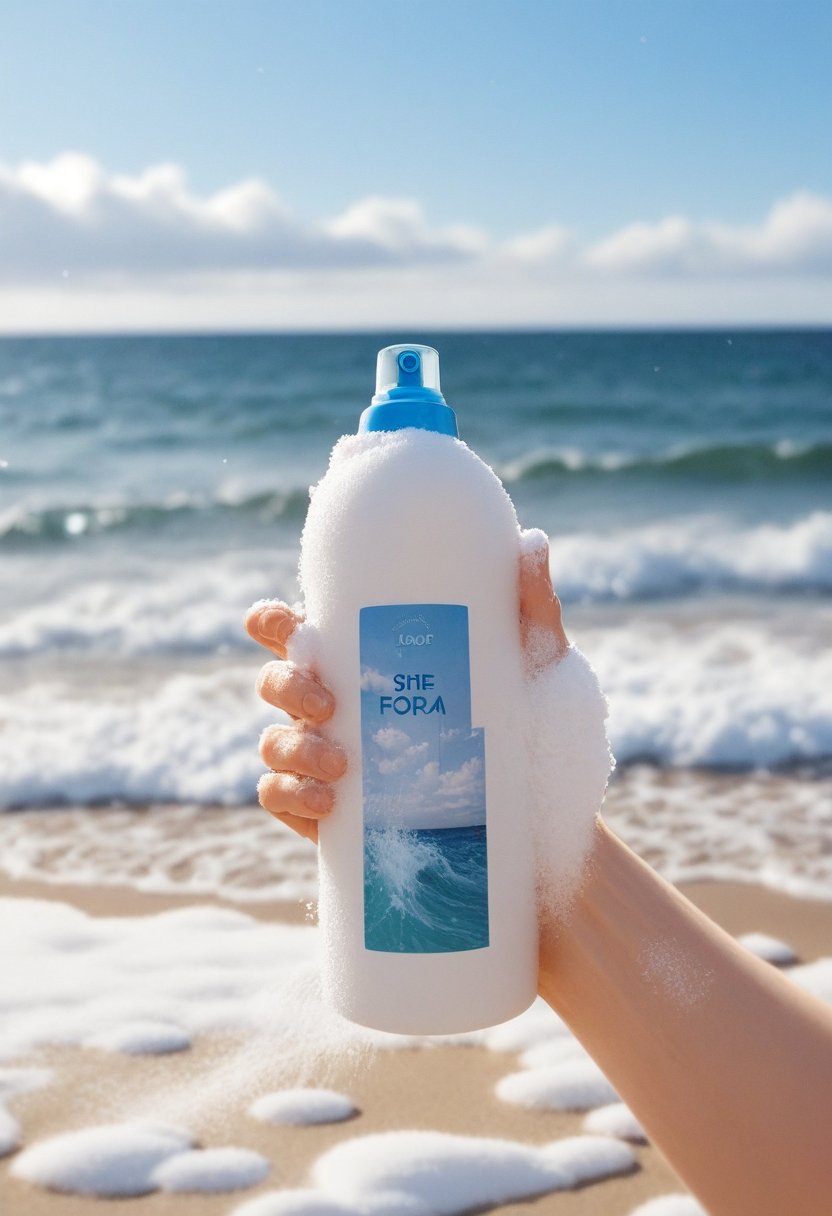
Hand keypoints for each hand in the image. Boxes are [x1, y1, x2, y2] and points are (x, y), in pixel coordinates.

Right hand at [246, 537, 566, 842]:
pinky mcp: (333, 818)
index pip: (297, 632)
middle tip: (329, 704)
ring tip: (340, 765)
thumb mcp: (536, 670)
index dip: (273, 622)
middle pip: (276, 681)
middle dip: (286, 685)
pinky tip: (326, 803)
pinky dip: (291, 796)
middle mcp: (337, 708)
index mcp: (365, 662)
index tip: (291, 627)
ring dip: (292, 747)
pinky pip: (282, 799)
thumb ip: (531, 609)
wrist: (546, 828)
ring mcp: (329, 763)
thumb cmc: (534, 738)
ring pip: (275, 743)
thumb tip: (530, 541)